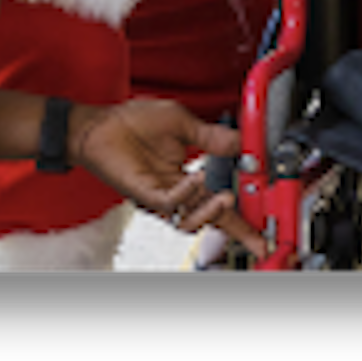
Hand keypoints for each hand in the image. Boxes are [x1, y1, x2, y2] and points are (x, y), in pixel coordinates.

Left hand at [76, 98, 261, 248]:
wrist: (98, 125)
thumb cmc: (131, 122)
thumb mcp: (180, 121)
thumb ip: (211, 135)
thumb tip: (240, 142)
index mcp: (189, 178)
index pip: (222, 199)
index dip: (244, 209)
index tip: (263, 211)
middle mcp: (179, 191)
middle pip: (214, 218)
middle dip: (239, 230)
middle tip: (259, 238)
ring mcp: (162, 195)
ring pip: (194, 217)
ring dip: (213, 211)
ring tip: (227, 199)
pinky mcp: (146, 192)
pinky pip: (170, 201)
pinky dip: (186, 191)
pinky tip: (196, 177)